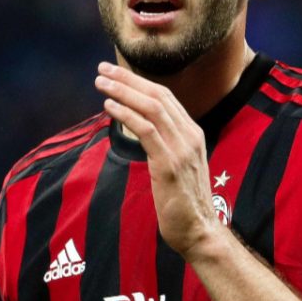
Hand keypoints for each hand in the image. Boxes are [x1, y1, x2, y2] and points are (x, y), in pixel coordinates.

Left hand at [94, 62, 219, 256]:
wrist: (200, 231)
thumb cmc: (183, 203)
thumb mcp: (177, 166)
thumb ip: (163, 145)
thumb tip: (139, 130)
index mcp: (192, 133)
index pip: (165, 97)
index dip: (139, 81)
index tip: (116, 72)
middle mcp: (190, 135)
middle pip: (158, 95)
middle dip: (128, 79)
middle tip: (103, 69)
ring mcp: (182, 149)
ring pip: (151, 107)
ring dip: (123, 91)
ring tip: (101, 83)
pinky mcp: (170, 164)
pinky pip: (146, 130)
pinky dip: (126, 114)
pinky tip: (109, 107)